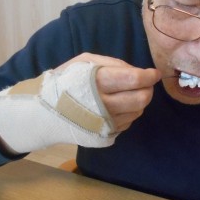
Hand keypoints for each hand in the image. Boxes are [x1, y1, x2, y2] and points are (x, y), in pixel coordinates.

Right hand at [0, 53, 160, 153]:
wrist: (44, 113)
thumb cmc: (66, 81)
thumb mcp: (84, 62)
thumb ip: (112, 63)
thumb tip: (137, 71)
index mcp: (96, 83)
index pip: (133, 79)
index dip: (148, 76)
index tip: (154, 73)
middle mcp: (103, 106)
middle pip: (140, 99)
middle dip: (147, 90)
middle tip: (145, 83)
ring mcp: (105, 124)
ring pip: (137, 112)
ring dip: (139, 102)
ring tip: (127, 94)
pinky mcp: (105, 137)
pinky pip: (128, 123)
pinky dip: (129, 113)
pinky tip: (117, 107)